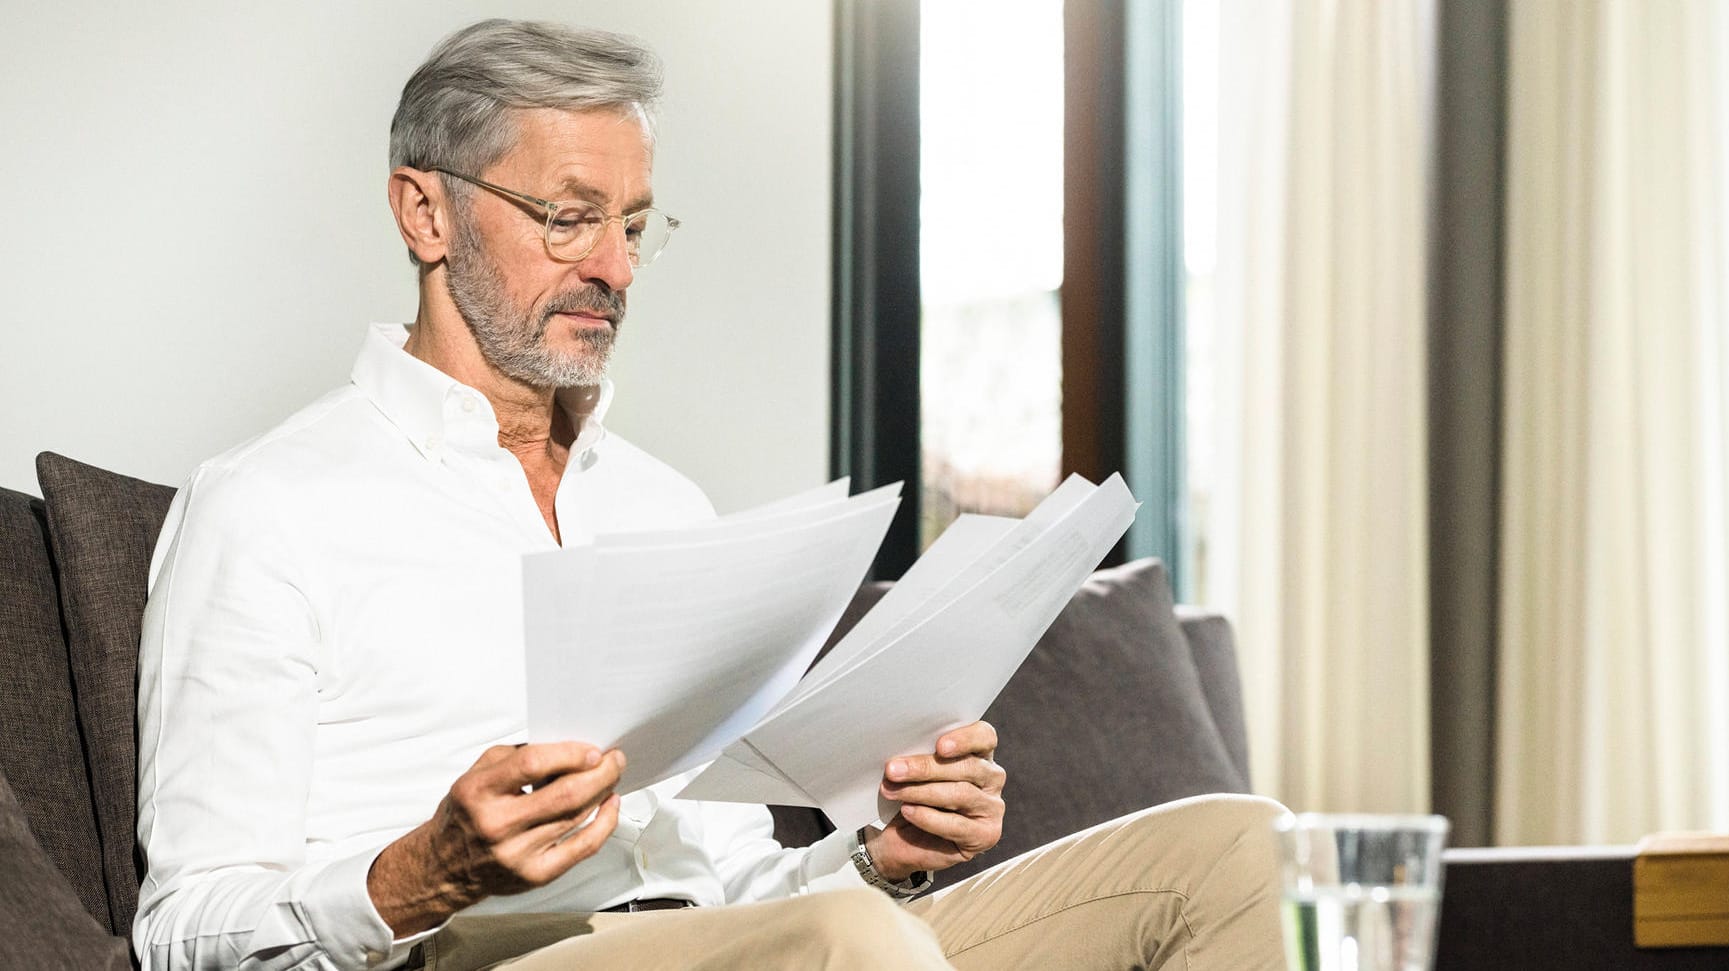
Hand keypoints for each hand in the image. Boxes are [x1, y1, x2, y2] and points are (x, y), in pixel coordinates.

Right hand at [367, 742, 624, 935]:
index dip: (569, 754)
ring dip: (602, 792)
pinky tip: (610, 806)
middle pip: (564, 795)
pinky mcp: (534, 876)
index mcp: (478, 791)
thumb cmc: (467, 812)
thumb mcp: (477, 773)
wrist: (443, 866)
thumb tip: (569, 747)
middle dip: (600, 773)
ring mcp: (516, 854)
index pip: (531, 765)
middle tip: (615, 759)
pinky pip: (582, 848)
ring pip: (576, 817)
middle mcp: (496, 824)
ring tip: (612, 776)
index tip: (593, 749)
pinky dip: (604, 824)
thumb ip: (517, 757)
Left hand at [865, 721, 1005, 881]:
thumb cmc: (909, 795)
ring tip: (892, 791)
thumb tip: (903, 749)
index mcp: (980, 753)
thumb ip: (918, 755)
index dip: (966, 738)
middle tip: (893, 770)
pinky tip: (908, 811)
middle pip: (968, 766)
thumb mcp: (913, 771)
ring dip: (921, 792)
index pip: (984, 736)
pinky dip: (928, 817)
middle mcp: (992, 778)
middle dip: (926, 768)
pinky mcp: (986, 835)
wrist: (898, 838)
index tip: (940, 746)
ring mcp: (992, 807)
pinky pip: (957, 825)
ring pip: (961, 794)